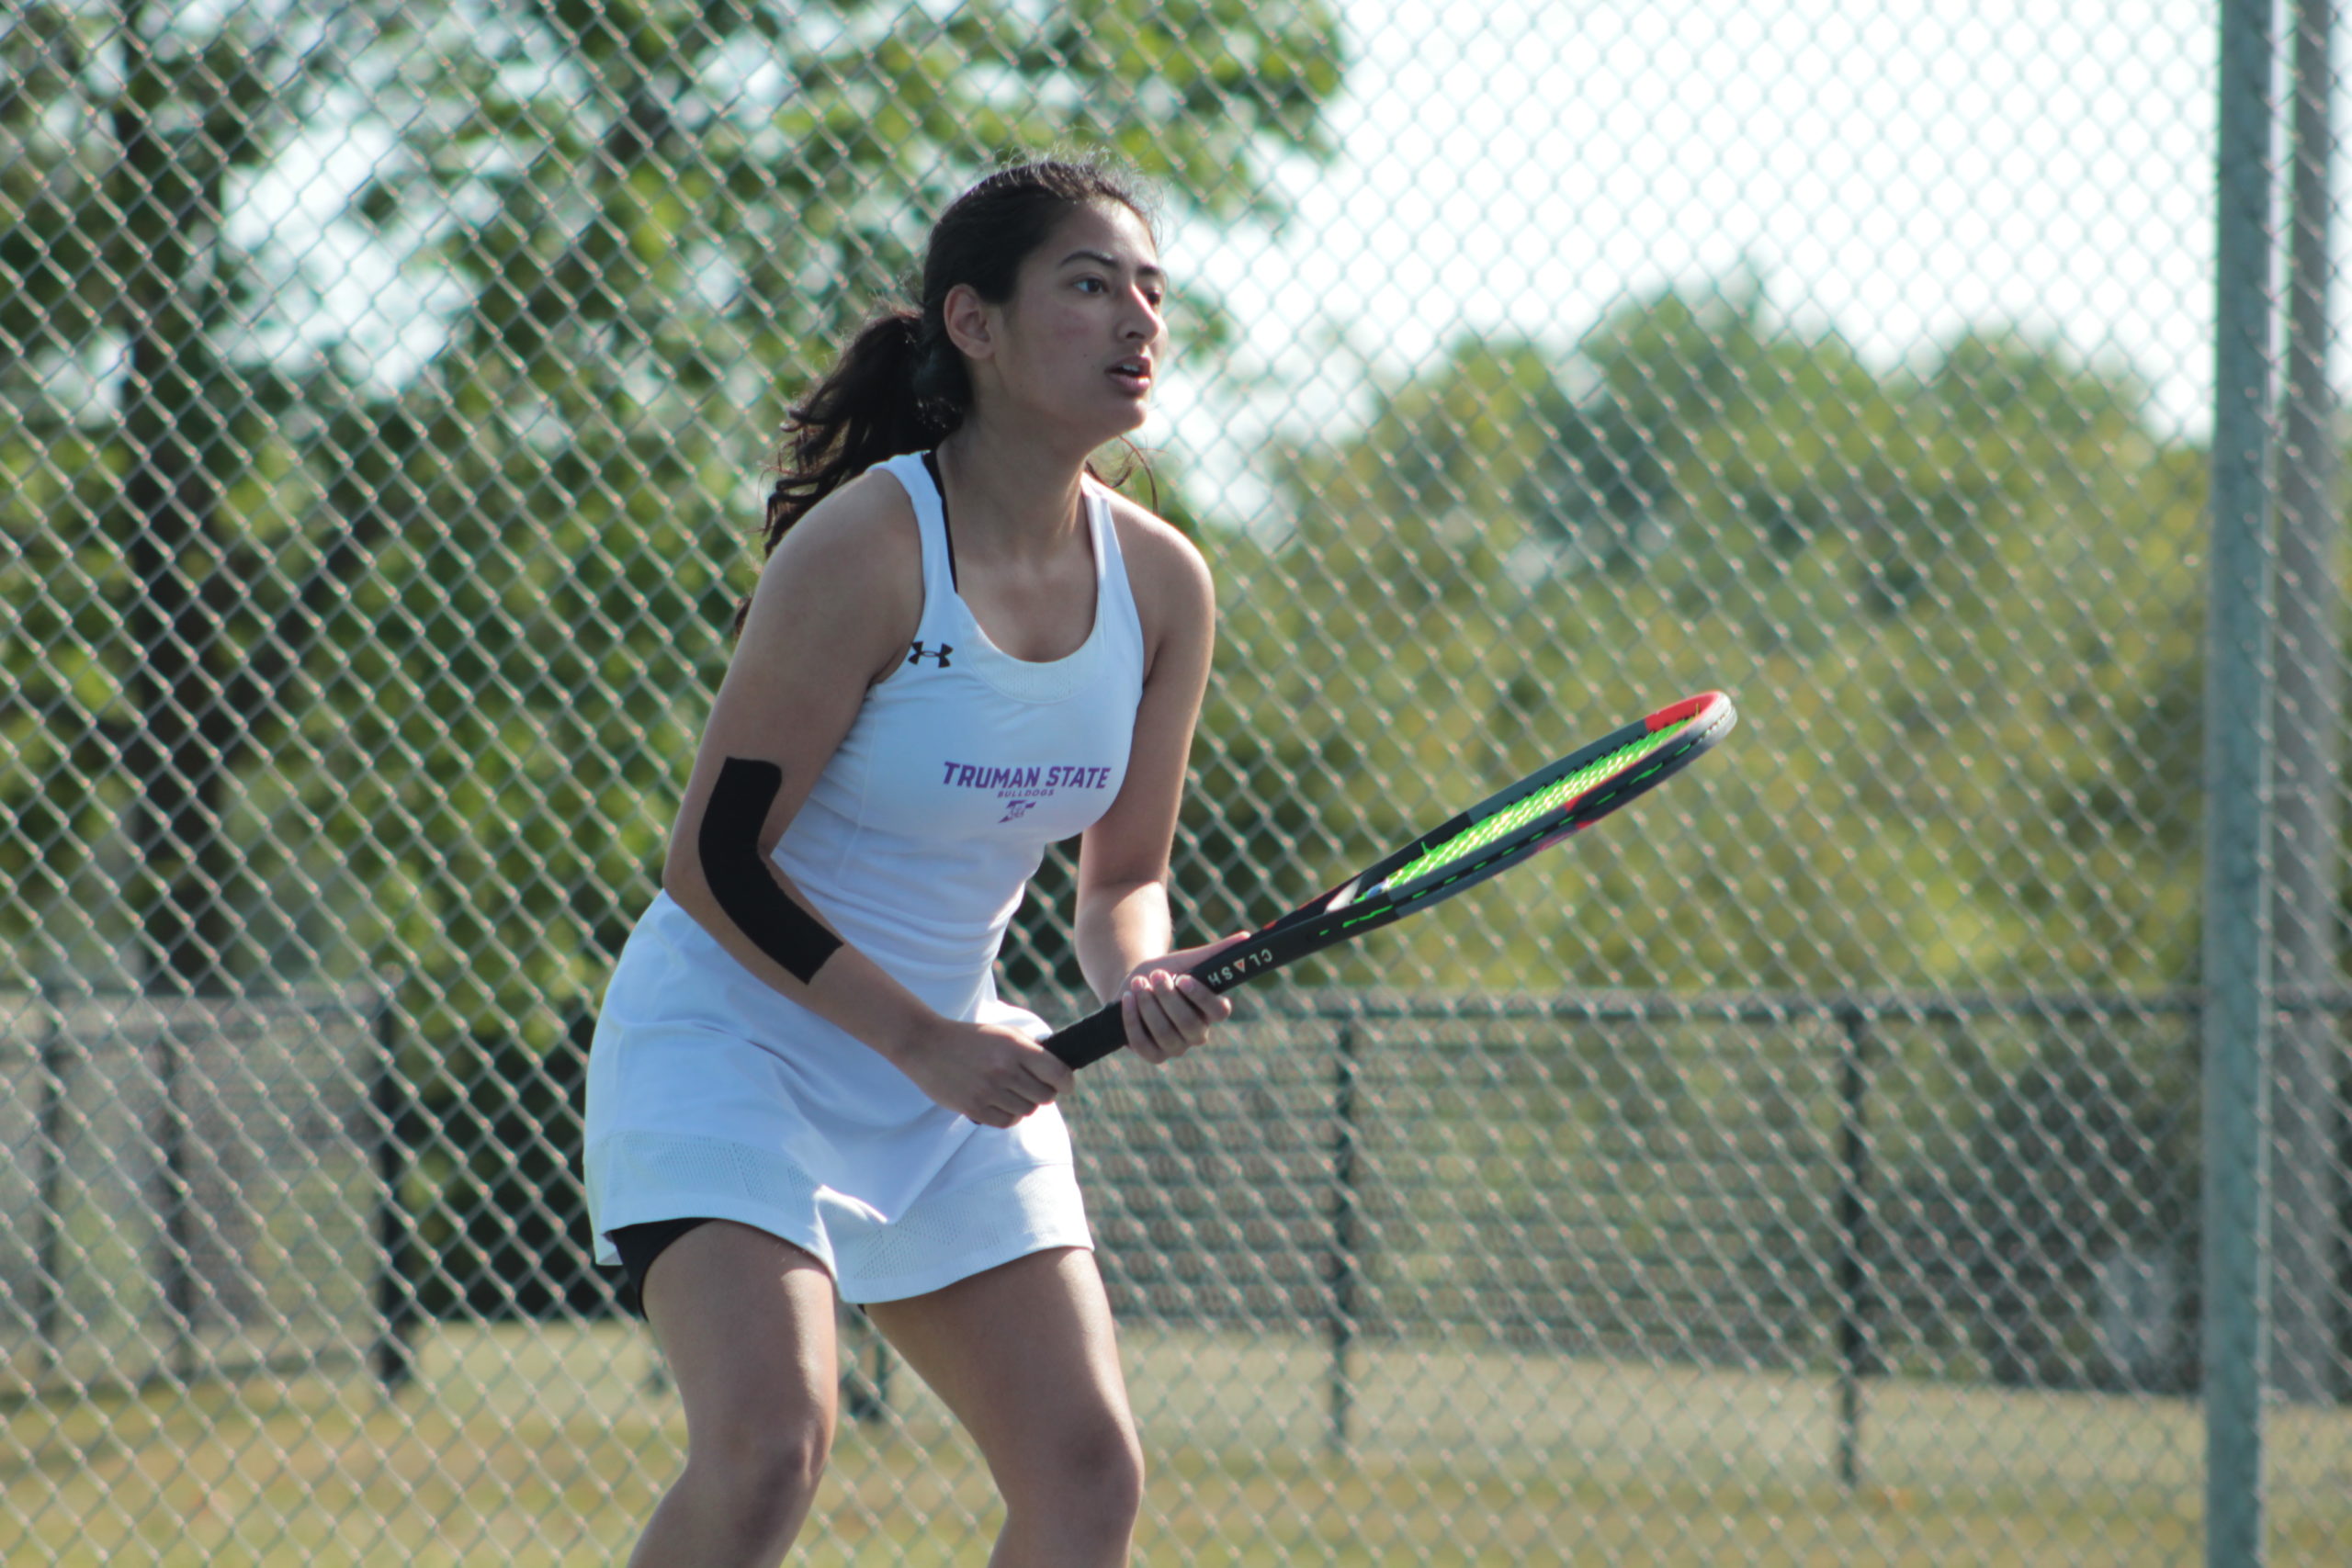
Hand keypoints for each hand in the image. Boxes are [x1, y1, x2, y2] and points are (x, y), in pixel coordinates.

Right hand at [895, 1017, 1073, 1127]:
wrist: (926, 1045)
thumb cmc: (969, 1038)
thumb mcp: (1003, 1033)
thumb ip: (1030, 1049)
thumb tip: (1057, 1070)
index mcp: (1014, 1047)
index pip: (1057, 1073)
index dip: (1067, 1083)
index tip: (1065, 1085)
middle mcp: (1004, 1069)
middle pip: (1045, 1097)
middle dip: (1045, 1094)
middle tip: (1034, 1088)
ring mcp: (988, 1090)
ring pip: (1027, 1111)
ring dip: (1025, 1104)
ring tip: (1013, 1094)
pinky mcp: (973, 1108)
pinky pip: (1007, 1121)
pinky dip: (1010, 1115)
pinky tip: (1002, 1104)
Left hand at [1116, 932, 1248, 1065]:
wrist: (1135, 985)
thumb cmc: (1167, 972)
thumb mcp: (1187, 960)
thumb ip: (1216, 952)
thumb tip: (1246, 937)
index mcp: (1212, 1012)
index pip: (1219, 1012)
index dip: (1201, 997)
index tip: (1183, 978)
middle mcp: (1197, 1034)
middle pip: (1188, 1024)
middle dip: (1169, 999)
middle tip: (1156, 975)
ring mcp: (1175, 1047)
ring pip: (1165, 1035)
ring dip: (1149, 1007)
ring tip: (1138, 983)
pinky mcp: (1153, 1054)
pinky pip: (1143, 1045)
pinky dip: (1133, 1021)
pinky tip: (1127, 999)